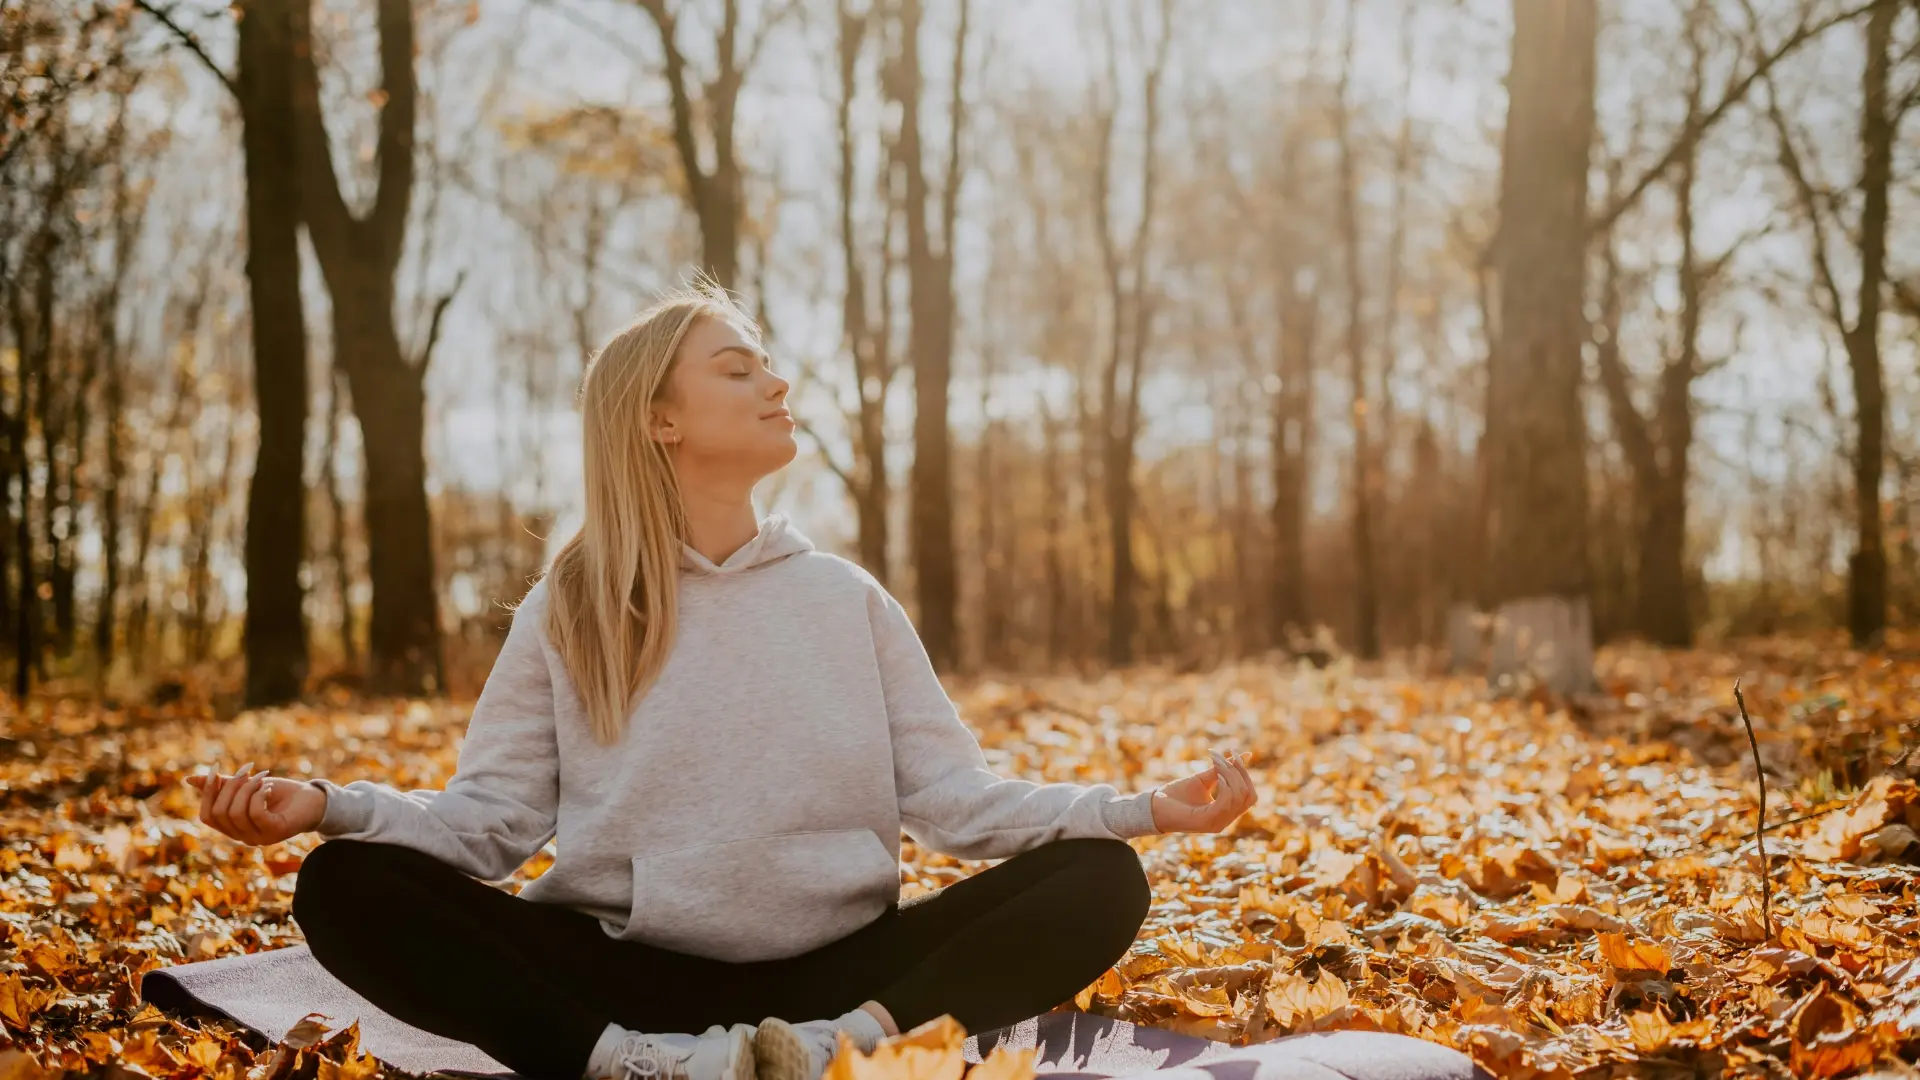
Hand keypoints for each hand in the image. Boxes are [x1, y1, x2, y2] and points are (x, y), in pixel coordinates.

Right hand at [184, 762, 327, 845]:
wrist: (313, 799)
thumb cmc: (279, 794)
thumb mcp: (247, 786)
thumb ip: (222, 785)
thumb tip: (189, 780)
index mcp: (233, 828)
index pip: (207, 816)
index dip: (207, 793)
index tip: (215, 770)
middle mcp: (243, 837)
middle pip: (219, 813)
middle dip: (230, 787)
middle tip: (247, 771)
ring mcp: (259, 837)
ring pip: (236, 813)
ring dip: (247, 789)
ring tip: (262, 777)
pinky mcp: (276, 832)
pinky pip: (256, 814)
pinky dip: (259, 795)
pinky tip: (269, 788)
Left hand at [1148, 750, 1257, 834]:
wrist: (1153, 807)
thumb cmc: (1176, 795)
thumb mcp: (1203, 780)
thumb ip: (1222, 770)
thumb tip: (1246, 756)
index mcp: (1226, 813)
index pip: (1249, 794)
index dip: (1245, 773)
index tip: (1234, 752)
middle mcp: (1225, 821)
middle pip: (1248, 795)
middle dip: (1240, 773)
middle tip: (1225, 757)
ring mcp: (1217, 823)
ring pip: (1239, 796)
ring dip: (1230, 775)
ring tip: (1217, 763)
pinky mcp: (1206, 821)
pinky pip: (1226, 802)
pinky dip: (1226, 785)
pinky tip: (1218, 775)